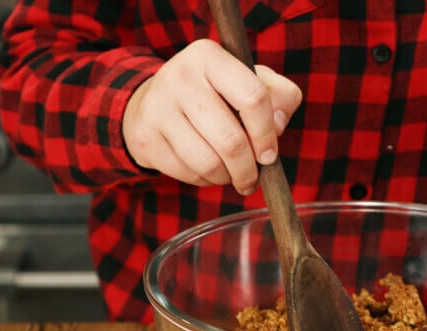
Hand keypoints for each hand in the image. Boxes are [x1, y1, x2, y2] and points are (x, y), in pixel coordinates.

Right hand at [122, 39, 301, 194]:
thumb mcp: (250, 82)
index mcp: (210, 56)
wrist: (152, 104)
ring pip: (209, 163)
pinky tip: (208, 170)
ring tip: (232, 174)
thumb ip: (280, 96)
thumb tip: (277, 124)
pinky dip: (206, 180)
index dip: (267, 134)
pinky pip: (188, 173)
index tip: (269, 154)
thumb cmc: (216, 95)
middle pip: (231, 140)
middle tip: (253, 177)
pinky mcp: (146, 138)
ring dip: (228, 177)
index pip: (253, 97)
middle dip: (248, 168)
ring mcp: (159, 108)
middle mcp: (180, 76)